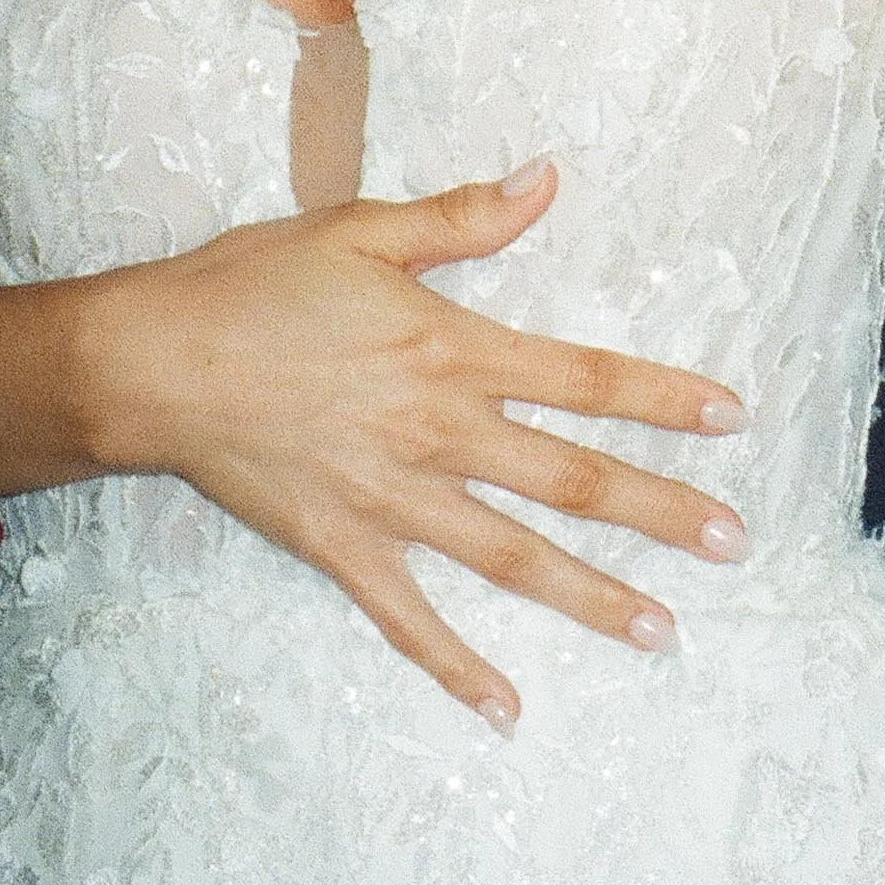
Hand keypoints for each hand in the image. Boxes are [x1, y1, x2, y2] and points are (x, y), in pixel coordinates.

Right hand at [86, 161, 746, 730]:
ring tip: (663, 628)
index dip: (661, 398)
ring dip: (591, 595)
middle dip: (658, 510)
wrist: (150, 364)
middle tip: (733, 540)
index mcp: (452, 352)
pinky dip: (458, 665)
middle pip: (570, 478)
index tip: (731, 418)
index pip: (583, 379)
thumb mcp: (362, 229)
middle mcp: (437, 434)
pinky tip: (507, 706)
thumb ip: (463, 217)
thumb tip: (549, 178)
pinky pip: (411, 619)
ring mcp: (392, 502)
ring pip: (512, 557)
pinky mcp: (340, 550)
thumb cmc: (254, 284)